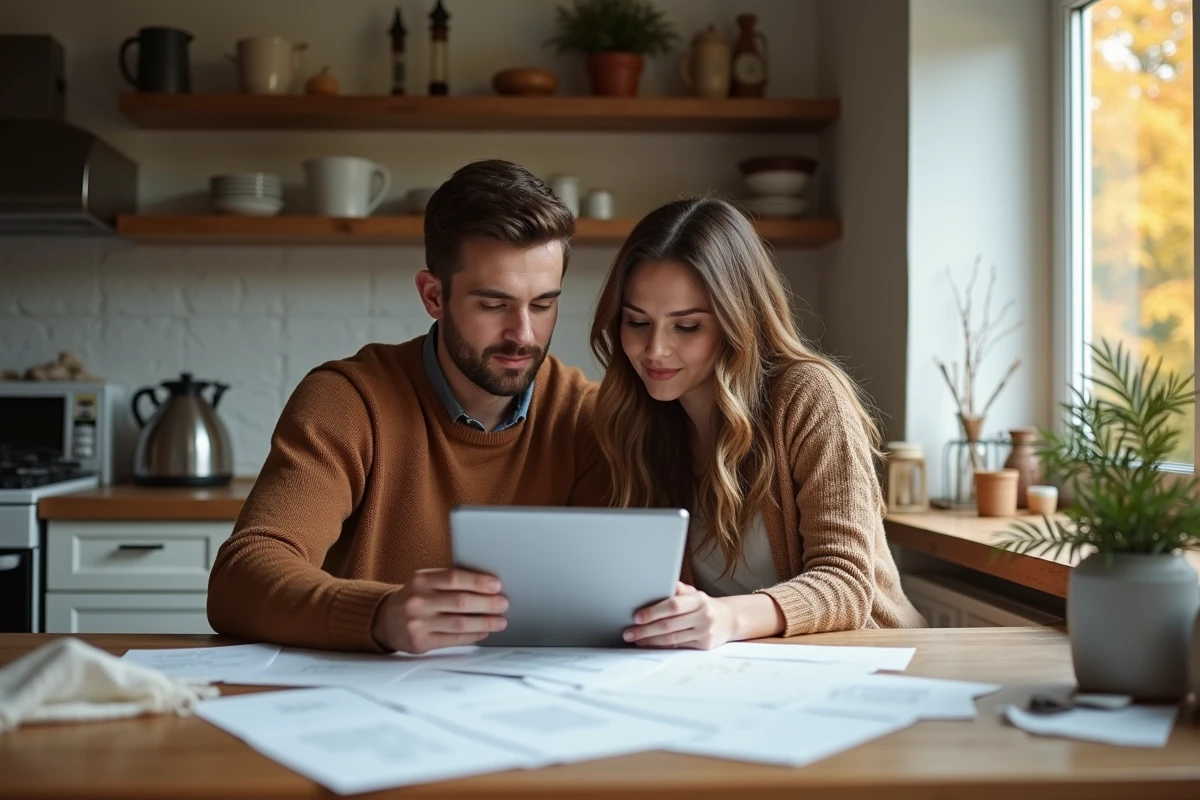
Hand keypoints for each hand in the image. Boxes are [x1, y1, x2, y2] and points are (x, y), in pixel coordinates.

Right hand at [372, 568, 507, 653]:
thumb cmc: (413, 597)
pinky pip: (453, 639)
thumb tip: (487, 586)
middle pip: (461, 602)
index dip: (478, 582)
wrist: (384, 619)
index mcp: (421, 580)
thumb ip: (449, 581)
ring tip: (500, 621)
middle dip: (487, 603)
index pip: (454, 578)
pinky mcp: (421, 642)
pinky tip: (483, 632)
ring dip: (485, 622)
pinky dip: (472, 636)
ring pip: (460, 623)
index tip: (497, 585)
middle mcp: (419, 601)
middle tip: (503, 604)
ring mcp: (418, 623)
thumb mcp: (424, 582)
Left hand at [622, 582, 735, 649]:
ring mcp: (705, 632)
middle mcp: (703, 616)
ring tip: (636, 640)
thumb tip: (656, 582)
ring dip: (650, 640)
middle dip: (646, 630)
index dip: (653, 611)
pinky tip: (650, 645)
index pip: (673, 605)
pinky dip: (662, 646)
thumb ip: (677, 590)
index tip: (636, 616)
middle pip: (669, 625)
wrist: (730, 619)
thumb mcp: (694, 593)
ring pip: (672, 639)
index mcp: (699, 599)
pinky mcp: (704, 646)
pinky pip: (678, 647)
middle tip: (629, 632)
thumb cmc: (705, 605)